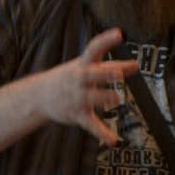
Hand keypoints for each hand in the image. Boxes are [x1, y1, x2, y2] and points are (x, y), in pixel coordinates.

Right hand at [34, 28, 137, 145]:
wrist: (39, 96)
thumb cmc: (71, 77)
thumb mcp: (88, 68)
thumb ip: (111, 67)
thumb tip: (135, 65)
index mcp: (82, 65)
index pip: (93, 49)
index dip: (105, 41)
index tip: (118, 34)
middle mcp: (78, 79)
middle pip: (91, 74)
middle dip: (104, 73)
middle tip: (118, 71)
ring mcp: (76, 97)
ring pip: (90, 98)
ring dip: (103, 98)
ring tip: (117, 100)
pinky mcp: (77, 114)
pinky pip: (90, 124)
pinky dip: (101, 133)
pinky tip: (112, 140)